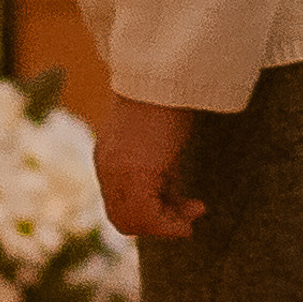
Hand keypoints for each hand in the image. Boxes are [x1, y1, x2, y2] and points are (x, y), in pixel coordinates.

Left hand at [96, 95, 203, 238]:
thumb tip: (172, 196)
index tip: (178, 208)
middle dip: (157, 225)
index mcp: (109, 159)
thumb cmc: (167, 100)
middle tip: (188, 218)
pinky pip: (145, 215)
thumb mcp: (160, 142)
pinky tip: (194, 211)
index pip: (120, 204)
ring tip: (196, 211)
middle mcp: (106, 170)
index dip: (149, 215)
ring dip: (165, 225)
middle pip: (123, 219)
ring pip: (131, 221)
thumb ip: (158, 168)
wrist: (164, 76)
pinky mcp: (131, 175)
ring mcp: (115, 174)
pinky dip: (168, 222)